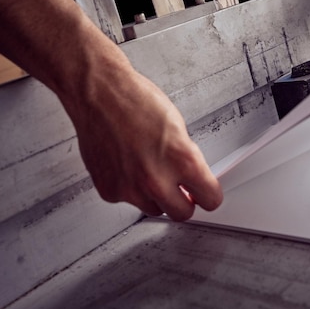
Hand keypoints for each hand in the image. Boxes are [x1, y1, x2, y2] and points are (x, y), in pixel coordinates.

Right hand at [64, 70, 222, 220]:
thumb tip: (193, 177)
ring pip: (154, 208)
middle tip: (181, 189)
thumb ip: (187, 159)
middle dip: (184, 202)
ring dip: (156, 195)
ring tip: (148, 167)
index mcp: (183, 161)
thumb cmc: (136, 101)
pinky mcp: (108, 191)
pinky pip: (128, 199)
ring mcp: (130, 189)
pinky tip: (127, 164)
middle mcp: (157, 181)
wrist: (99, 94)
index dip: (209, 194)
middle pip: (183, 214)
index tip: (206, 193)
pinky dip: (129, 187)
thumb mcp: (178, 127)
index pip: (210, 199)